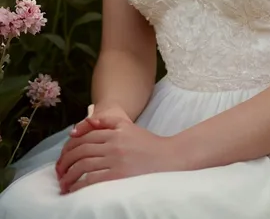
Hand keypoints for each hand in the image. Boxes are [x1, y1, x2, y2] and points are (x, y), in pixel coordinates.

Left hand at [55, 113, 188, 193]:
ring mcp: (116, 161)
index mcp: (115, 132)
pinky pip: (92, 180)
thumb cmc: (147, 144)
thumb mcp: (128, 127)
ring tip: (63, 182)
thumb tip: (83, 124)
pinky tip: (74, 189)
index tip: (62, 156)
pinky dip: (79, 185)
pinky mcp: (118, 177)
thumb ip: (107, 122)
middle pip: (82, 151)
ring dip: (69, 175)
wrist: (168, 158)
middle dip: (66, 161)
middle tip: (59, 171)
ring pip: (84, 166)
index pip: (85, 137)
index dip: (70, 147)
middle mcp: (114, 145)